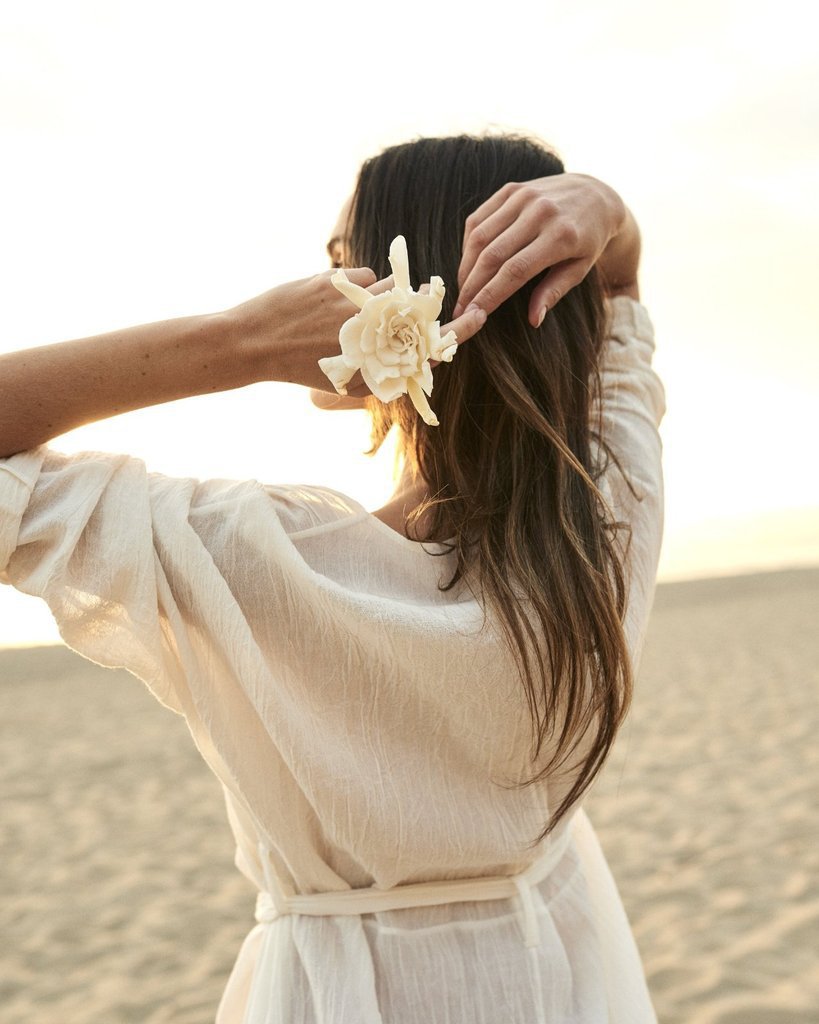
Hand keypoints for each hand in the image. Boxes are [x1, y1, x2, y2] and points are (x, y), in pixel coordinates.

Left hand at [236, 268, 487, 398]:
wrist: (253, 344)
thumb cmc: (299, 368)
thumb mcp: (345, 383)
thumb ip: (381, 380)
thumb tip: (413, 370)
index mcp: (378, 361)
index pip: (430, 344)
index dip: (458, 330)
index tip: (478, 317)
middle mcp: (372, 335)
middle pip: (414, 310)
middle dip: (412, 310)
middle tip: (392, 318)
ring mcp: (354, 307)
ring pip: (390, 290)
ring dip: (383, 297)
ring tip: (355, 312)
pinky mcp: (337, 283)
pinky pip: (365, 276)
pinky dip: (357, 285)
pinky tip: (335, 300)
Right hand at [453, 174, 627, 326]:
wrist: (595, 194)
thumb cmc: (588, 240)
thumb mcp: (580, 269)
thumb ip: (555, 292)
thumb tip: (533, 320)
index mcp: (561, 236)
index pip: (515, 271)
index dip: (490, 295)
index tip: (473, 315)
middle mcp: (540, 212)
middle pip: (493, 255)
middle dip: (472, 285)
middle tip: (459, 308)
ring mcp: (524, 197)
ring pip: (481, 236)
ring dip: (465, 266)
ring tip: (461, 289)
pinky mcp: (512, 189)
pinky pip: (480, 218)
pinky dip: (469, 243)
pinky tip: (467, 263)